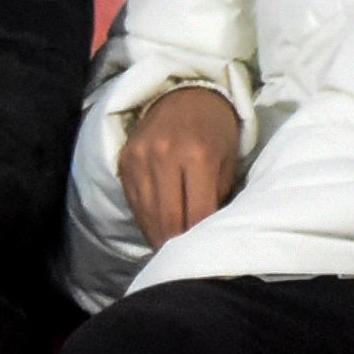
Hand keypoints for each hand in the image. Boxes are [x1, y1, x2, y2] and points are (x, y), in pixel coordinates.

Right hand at [116, 86, 246, 249]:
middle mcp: (164, 157)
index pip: (197, 213)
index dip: (201, 239)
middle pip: (168, 219)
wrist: (183, 94)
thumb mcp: (229, 160)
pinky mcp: (124, 162)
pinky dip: (147, 220)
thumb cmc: (216, 129)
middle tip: (187, 259)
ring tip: (172, 249)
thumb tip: (211, 234)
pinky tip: (158, 230)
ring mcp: (140, 159)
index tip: (207, 254)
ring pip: (148, 215)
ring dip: (160, 236)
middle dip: (178, 244)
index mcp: (197, 156)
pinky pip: (135, 203)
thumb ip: (220, 196)